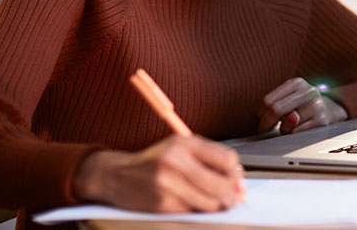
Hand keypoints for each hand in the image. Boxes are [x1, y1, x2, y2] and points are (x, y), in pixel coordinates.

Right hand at [73, 134, 244, 212]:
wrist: (118, 175)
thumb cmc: (155, 161)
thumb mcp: (181, 148)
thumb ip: (209, 158)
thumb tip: (238, 179)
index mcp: (184, 143)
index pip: (227, 159)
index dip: (236, 173)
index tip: (235, 179)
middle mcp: (176, 162)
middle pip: (222, 185)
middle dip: (231, 195)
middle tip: (231, 198)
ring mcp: (168, 184)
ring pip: (210, 203)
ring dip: (217, 206)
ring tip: (212, 202)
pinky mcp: (162, 205)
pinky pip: (193, 213)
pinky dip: (197, 211)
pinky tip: (191, 203)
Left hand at [258, 77, 347, 133]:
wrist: (331, 111)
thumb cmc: (304, 106)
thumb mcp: (290, 100)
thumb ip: (277, 106)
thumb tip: (278, 119)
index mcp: (297, 83)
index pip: (269, 100)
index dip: (261, 113)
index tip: (261, 120)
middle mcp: (308, 91)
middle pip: (276, 109)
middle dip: (266, 123)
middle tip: (264, 130)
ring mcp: (317, 105)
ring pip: (287, 124)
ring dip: (284, 130)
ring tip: (292, 126)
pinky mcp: (323, 119)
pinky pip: (298, 132)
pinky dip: (294, 134)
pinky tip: (301, 129)